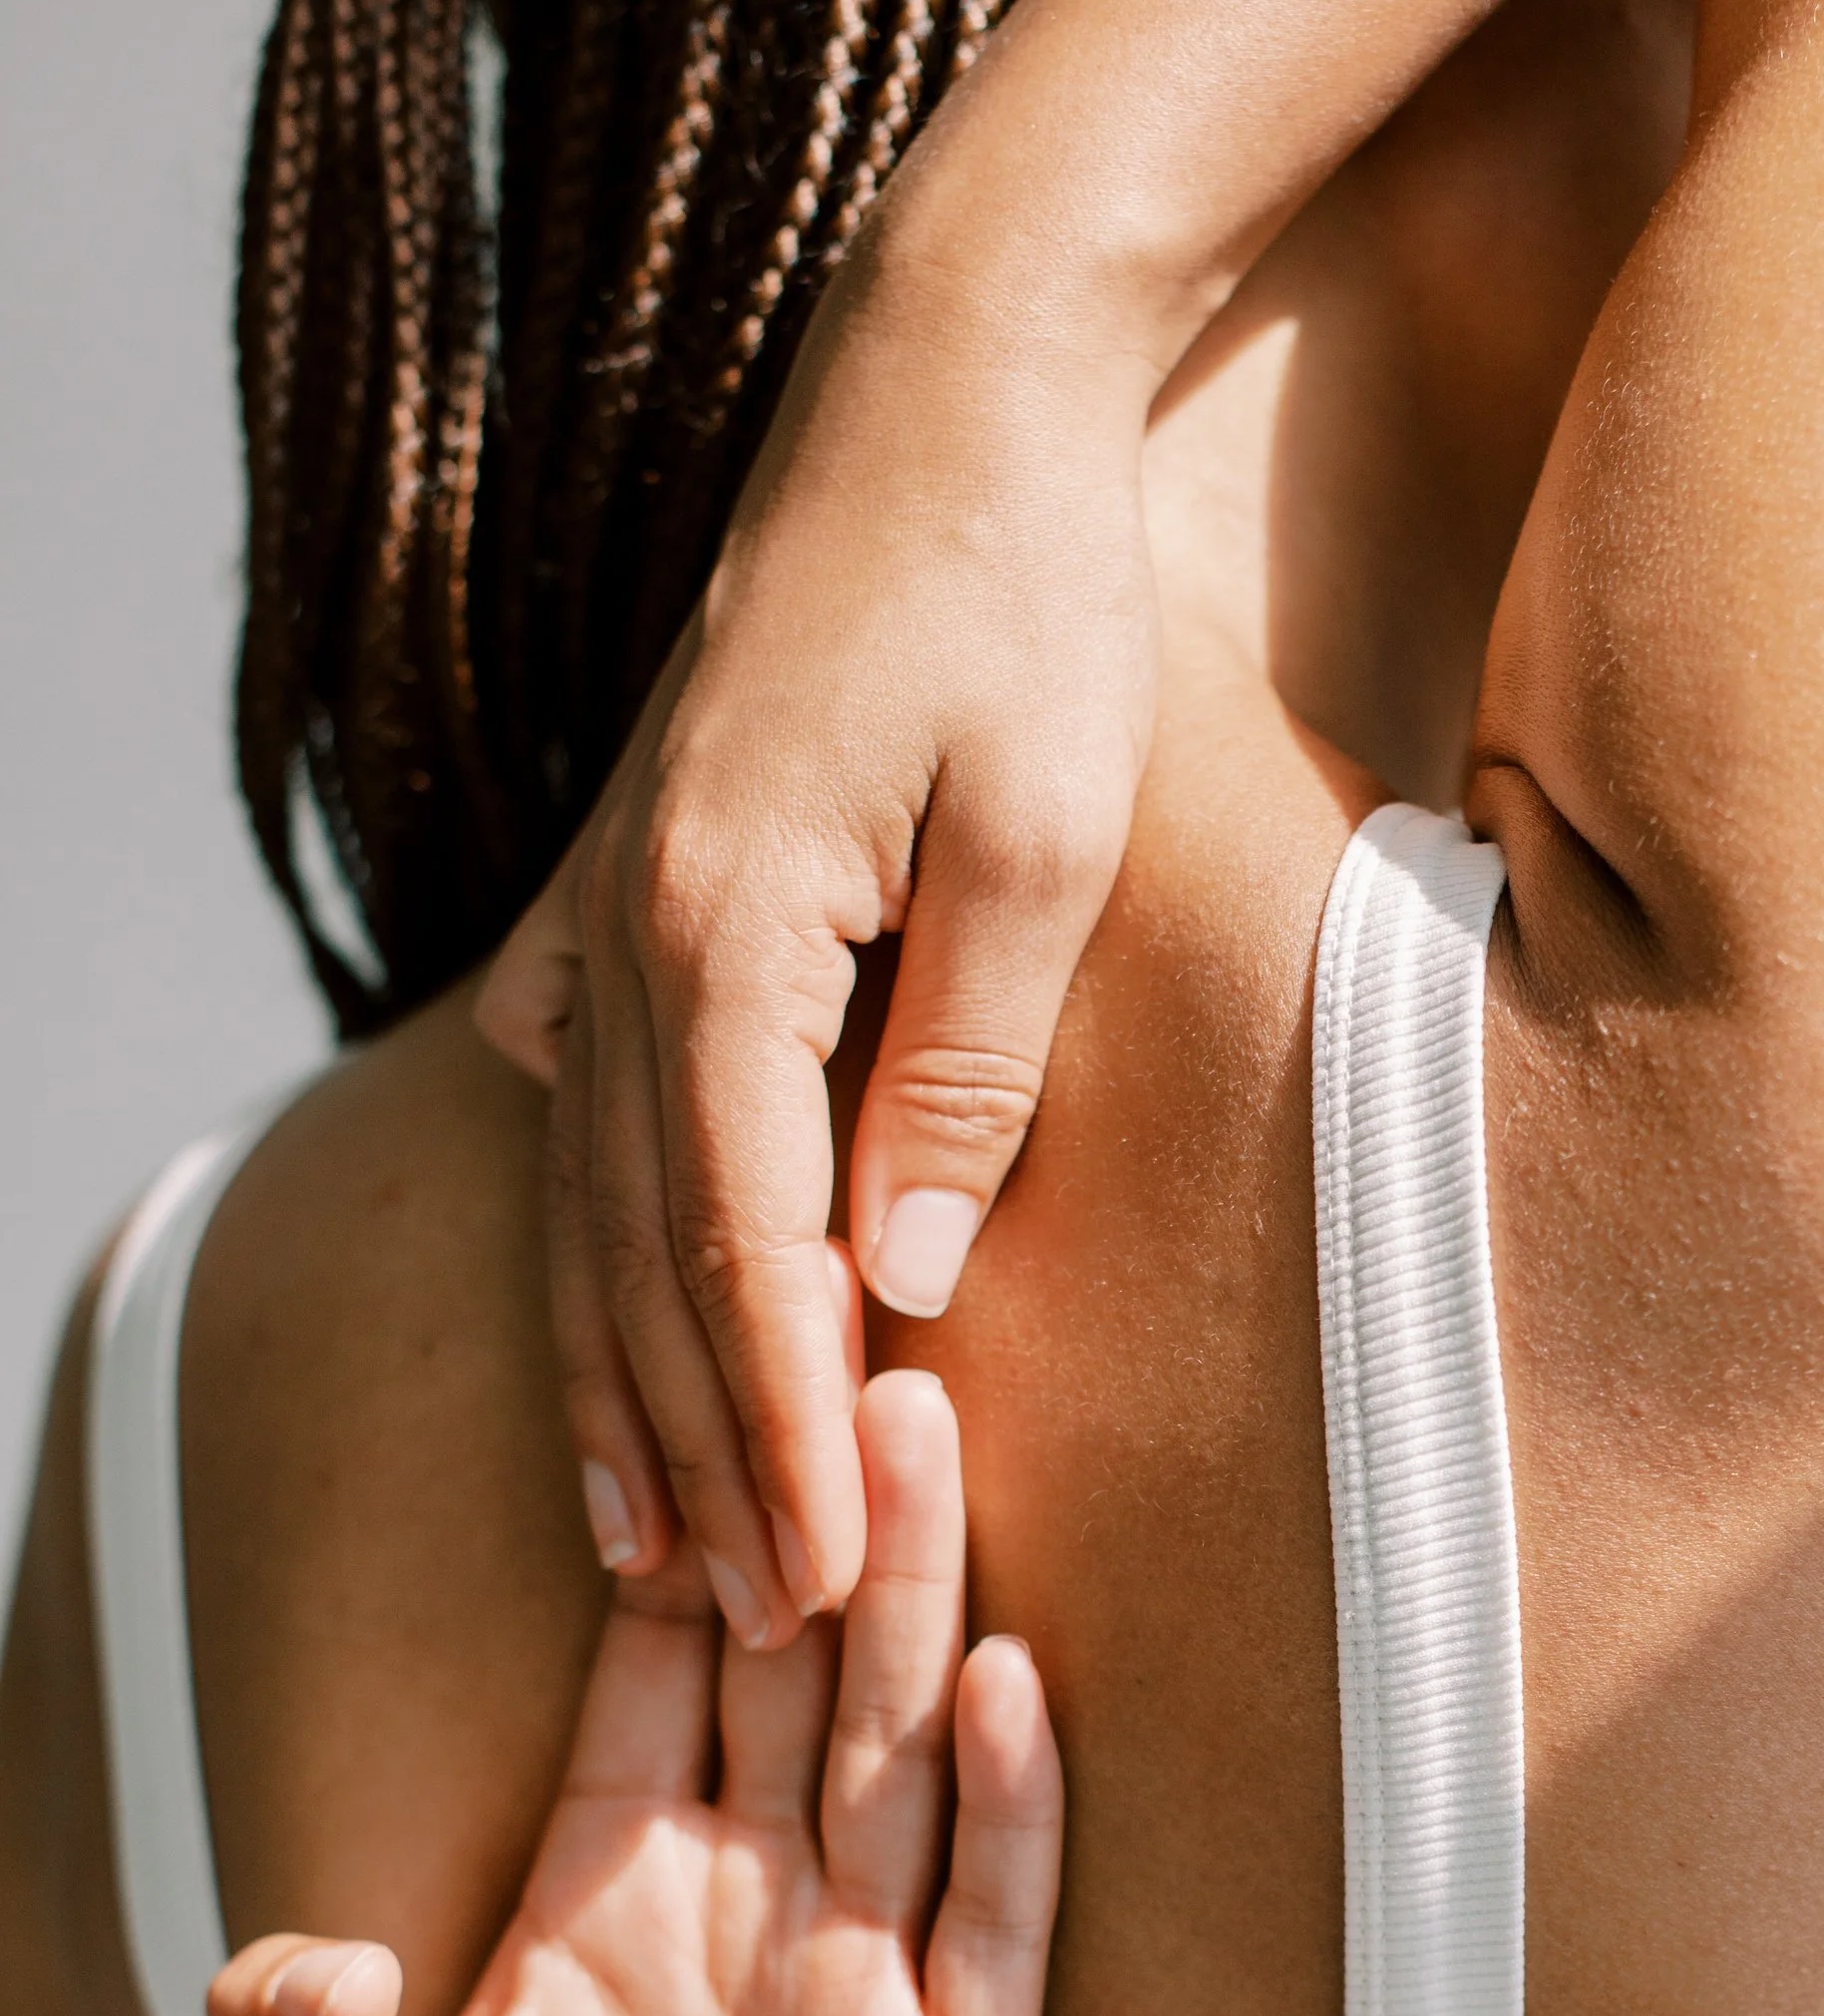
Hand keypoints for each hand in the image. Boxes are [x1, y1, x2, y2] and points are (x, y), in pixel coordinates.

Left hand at [207, 1371, 1061, 2015]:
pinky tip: (1009, 1687)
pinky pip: (995, 1924)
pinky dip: (1009, 1809)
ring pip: (903, 1754)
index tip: (691, 1365)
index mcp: (607, 1888)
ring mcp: (866, 1987)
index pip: (652, 1665)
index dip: (669, 1526)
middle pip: (796, 1665)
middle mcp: (749, 1904)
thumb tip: (287, 1943)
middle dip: (814, 1505)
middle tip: (840, 1325)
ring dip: (916, 1605)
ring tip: (928, 1445)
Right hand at [477, 266, 1157, 1645]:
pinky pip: (584, 1113)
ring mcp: (606, 916)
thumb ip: (966, 1068)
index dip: (779, 1436)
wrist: (933, 387)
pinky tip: (590, 1321)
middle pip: (642, 1260)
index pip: (744, 1252)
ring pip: (593, 1208)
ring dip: (620, 1386)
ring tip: (638, 1544)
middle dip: (698, 1458)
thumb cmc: (1023, 602)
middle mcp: (628, 946)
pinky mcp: (627, 890)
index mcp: (726, 937)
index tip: (822, 1582)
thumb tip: (906, 1283)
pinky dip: (596, 1241)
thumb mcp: (1047, 842)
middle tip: (752, 1629)